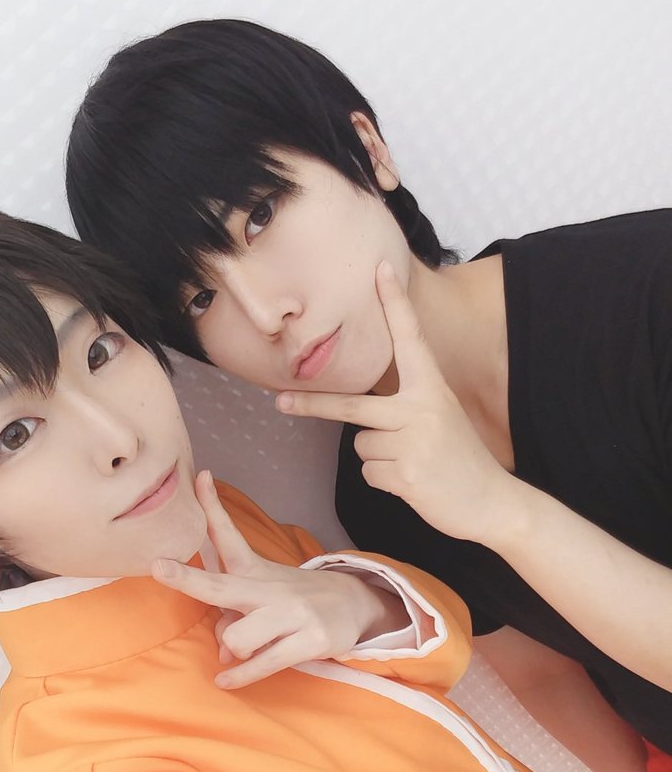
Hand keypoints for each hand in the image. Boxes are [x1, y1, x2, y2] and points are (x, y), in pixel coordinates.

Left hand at [151, 471, 405, 688]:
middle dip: (187, 579)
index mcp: (254, 570)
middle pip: (220, 586)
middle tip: (157, 567)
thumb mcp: (262, 587)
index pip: (228, 536)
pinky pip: (263, 664)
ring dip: (233, 648)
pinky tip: (225, 680)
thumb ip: (230, 611)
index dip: (212, 506)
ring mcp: (290, 614)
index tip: (201, 476)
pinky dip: (240, 675)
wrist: (352, 604)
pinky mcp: (308, 641)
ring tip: (245, 649)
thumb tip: (221, 651)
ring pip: (236, 637)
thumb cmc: (292, 598)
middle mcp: (269, 589)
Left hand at [276, 260, 515, 544]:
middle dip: (314, 405)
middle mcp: (421, 409)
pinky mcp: (407, 475)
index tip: (379, 270)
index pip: (409, 339)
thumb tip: (361, 415)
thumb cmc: (460, 459)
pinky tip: (413, 482)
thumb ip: (408, 404)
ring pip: (361, 446)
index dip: (394, 304)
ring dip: (379, 460)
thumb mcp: (441, 417)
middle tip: (281, 401)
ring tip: (412, 464)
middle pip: (352, 405)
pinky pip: (370, 473)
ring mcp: (413, 443)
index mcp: (432, 389)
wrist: (490, 501)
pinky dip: (384, 481)